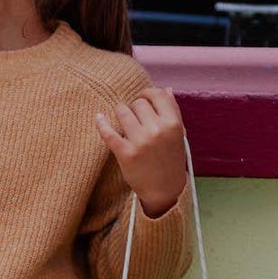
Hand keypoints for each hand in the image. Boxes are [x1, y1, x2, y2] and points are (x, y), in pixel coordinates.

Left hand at [94, 87, 186, 217]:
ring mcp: (140, 141)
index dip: (147, 93)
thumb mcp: (178, 134)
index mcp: (173, 123)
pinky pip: (109, 133)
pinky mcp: (125, 153)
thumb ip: (173, 111)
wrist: (164, 189)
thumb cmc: (171, 158)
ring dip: (121, 112)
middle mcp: (157, 130)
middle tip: (135, 116)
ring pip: (123, 112)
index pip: (157, 94)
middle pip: (138, 102)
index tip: (142, 98)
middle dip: (135, 106)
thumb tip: (166, 89)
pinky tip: (98, 117)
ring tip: (123, 120)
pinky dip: (101, 123)